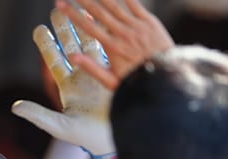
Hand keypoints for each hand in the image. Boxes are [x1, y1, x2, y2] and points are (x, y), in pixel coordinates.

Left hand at [12, 8, 117, 158]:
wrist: (116, 140)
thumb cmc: (87, 138)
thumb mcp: (59, 126)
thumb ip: (38, 115)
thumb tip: (15, 107)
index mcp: (68, 86)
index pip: (54, 59)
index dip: (47, 44)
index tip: (40, 28)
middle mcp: (84, 76)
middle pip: (72, 45)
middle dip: (64, 27)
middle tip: (57, 8)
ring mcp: (102, 74)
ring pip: (92, 43)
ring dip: (86, 25)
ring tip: (82, 7)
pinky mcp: (117, 74)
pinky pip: (112, 50)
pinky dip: (108, 35)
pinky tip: (107, 20)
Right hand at [56, 0, 173, 89]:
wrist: (166, 78)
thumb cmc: (137, 81)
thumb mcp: (111, 81)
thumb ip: (92, 68)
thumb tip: (73, 57)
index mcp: (112, 47)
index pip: (88, 26)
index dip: (73, 13)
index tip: (61, 4)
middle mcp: (123, 33)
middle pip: (99, 11)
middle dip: (83, 0)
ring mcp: (137, 26)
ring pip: (115, 5)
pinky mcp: (149, 22)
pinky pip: (135, 4)